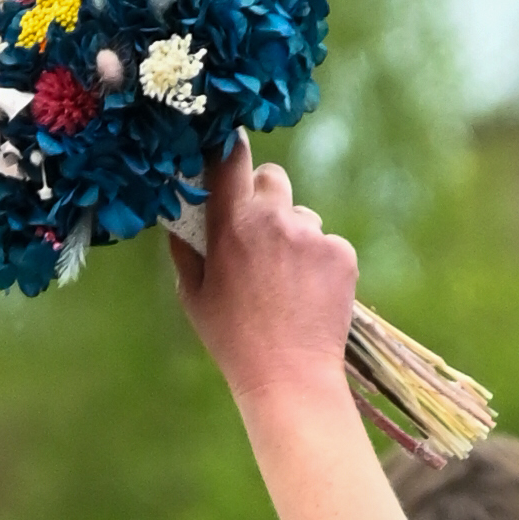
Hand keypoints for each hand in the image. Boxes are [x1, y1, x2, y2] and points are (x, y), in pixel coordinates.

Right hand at [166, 137, 404, 519]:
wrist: (288, 378)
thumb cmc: (232, 340)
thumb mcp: (193, 296)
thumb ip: (185, 247)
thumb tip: (177, 212)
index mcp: (232, 225)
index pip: (231, 158)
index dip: (229, 144)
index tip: (227, 141)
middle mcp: (274, 219)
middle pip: (273, 178)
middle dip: (266, 198)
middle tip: (259, 235)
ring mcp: (312, 235)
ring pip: (303, 216)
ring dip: (294, 237)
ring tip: (284, 285)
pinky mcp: (341, 253)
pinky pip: (327, 244)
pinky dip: (319, 263)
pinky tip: (307, 296)